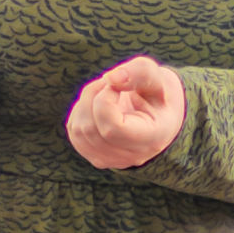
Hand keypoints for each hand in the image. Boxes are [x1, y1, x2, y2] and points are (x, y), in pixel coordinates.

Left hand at [68, 56, 185, 170]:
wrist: (158, 113)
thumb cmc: (157, 92)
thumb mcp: (157, 76)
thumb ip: (139, 72)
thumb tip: (109, 78)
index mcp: (152, 138)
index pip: (112, 128)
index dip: (105, 100)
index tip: (116, 85)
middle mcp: (132, 156)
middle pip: (91, 128)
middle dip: (93, 95)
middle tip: (110, 82)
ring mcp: (112, 160)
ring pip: (79, 130)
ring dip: (86, 101)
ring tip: (107, 91)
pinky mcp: (96, 156)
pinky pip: (75, 131)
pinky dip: (81, 111)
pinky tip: (100, 104)